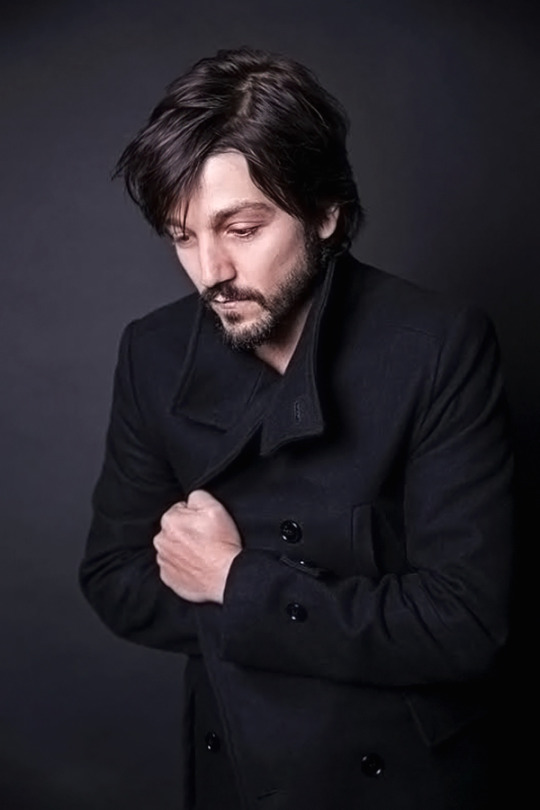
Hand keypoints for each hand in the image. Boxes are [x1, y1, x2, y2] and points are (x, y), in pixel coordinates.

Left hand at [153, 489, 242, 603]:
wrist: (225, 576)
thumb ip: (198, 496)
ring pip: (173, 547)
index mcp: (169, 520)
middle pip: (175, 529)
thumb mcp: (215, 508)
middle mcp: (161, 540)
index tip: (205, 526)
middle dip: (187, 532)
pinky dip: (183, 565)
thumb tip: (190, 499)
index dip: (195, 516)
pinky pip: (174, 566)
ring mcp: (163, 560)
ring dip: (184, 549)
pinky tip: (197, 565)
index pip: (180, 510)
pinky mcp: (167, 577)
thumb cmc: (221, 544)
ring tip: (203, 554)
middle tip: (206, 540)